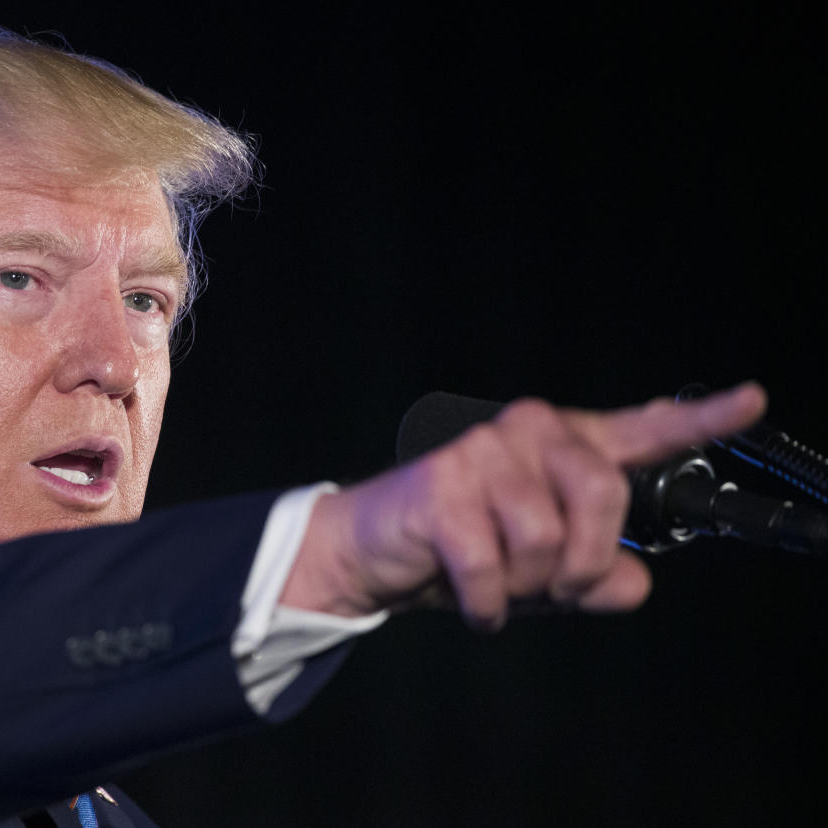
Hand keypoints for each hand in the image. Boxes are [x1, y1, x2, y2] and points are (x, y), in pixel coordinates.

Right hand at [282, 382, 766, 628]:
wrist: (375, 549)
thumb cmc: (464, 550)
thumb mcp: (545, 575)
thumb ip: (598, 576)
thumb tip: (634, 587)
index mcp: (564, 446)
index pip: (643, 428)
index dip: (702, 419)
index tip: (750, 401)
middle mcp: (529, 432)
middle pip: (603, 495)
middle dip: (584, 564)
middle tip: (555, 589)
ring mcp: (483, 454)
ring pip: (547, 540)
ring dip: (529, 588)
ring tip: (501, 588)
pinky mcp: (442, 486)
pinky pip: (490, 566)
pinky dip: (487, 604)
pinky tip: (472, 603)